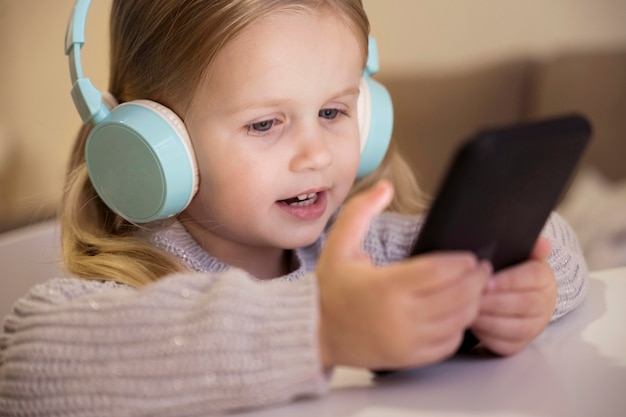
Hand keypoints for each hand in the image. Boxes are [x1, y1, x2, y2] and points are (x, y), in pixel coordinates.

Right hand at [316, 181, 490, 369]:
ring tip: (474, 289)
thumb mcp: (339, 245)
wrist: (318, 333)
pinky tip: (457, 313)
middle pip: (458, 296)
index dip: (462, 262)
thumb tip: (385, 186)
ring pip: (458, 320)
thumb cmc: (332, 288)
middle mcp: (399, 316)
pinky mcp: (410, 357)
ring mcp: (407, 340)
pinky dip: (460, 327)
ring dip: (473, 302)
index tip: (471, 256)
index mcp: (385, 286)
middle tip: (482, 269)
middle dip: (477, 280)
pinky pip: (449, 343)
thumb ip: (361, 211)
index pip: (440, 272)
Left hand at [470, 237, 556, 355]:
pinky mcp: (520, 344)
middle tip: (472, 297)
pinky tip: (472, 324)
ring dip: (489, 319)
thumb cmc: (510, 272)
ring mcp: (534, 327)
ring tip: (468, 309)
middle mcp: (545, 304)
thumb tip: (543, 243)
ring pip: (516, 328)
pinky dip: (487, 336)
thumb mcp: (517, 255)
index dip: (508, 281)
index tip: (486, 281)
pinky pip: (505, 344)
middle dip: (494, 302)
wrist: (519, 294)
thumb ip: (527, 246)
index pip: (531, 278)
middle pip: (524, 304)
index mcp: (543, 278)